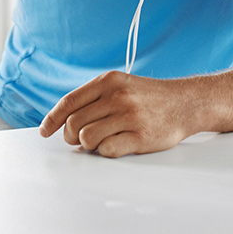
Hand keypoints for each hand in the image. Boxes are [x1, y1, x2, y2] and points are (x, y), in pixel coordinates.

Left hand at [38, 70, 203, 157]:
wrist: (186, 103)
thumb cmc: (150, 97)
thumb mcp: (121, 85)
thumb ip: (94, 97)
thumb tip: (63, 120)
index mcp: (109, 82)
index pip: (69, 102)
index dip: (52, 119)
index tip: (46, 131)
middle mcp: (118, 97)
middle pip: (74, 123)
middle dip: (70, 137)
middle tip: (78, 140)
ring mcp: (129, 117)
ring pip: (87, 138)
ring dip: (88, 145)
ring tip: (99, 142)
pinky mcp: (140, 137)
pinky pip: (107, 150)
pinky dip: (105, 152)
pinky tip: (115, 145)